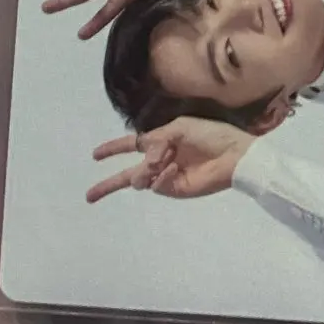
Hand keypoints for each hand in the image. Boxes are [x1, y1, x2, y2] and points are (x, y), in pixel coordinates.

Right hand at [87, 118, 255, 203]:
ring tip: (163, 162)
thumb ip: (157, 141)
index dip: (113, 149)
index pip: (131, 145)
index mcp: (161, 141)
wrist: (234, 154)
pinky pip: (158, 185)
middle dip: (108, 183)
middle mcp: (161, 160)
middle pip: (128, 173)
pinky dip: (161, 176)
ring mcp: (167, 177)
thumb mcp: (181, 127)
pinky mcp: (175, 189)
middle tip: (89, 195)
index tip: (95, 155)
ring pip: (141, 179)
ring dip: (146, 170)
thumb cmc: (211, 134)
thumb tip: (145, 159)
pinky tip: (173, 168)